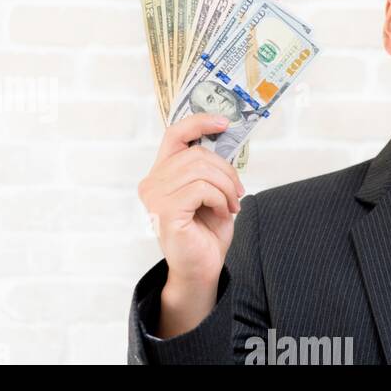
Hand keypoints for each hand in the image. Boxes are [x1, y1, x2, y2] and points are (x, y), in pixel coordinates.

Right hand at [136, 113, 244, 337]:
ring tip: (231, 204)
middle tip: (238, 192)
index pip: (174, 135)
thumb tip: (224, 139)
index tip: (224, 122)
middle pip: (196, 154)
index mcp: (160, 174)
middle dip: (226, 171)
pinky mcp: (166, 211)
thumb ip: (208, 168)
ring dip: (226, 187)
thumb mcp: (209, 192)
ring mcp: (155, 197)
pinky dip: (220, 199)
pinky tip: (223, 213)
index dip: (199, 122)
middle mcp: (152, 182)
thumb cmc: (204, 232)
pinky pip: (202, 189)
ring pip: (201, 170)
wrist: (200, 268)